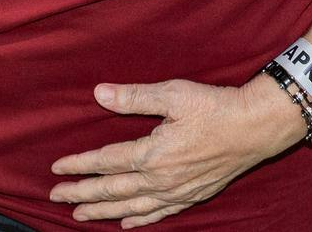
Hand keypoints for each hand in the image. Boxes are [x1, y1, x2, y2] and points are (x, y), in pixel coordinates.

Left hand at [50, 78, 304, 225]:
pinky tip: (126, 223)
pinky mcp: (192, 195)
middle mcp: (161, 179)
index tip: (56, 168)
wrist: (255, 127)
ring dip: (103, 211)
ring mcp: (177, 191)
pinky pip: (159, 214)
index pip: (106, 162)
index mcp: (152, 154)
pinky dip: (139, 220)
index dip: (79, 165)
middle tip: (56, 196)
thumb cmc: (214, 107)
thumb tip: (99, 93)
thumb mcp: (173, 94)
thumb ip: (134, 97)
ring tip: (80, 215)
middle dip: (82, 194)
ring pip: (132, 207)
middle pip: (113, 190)